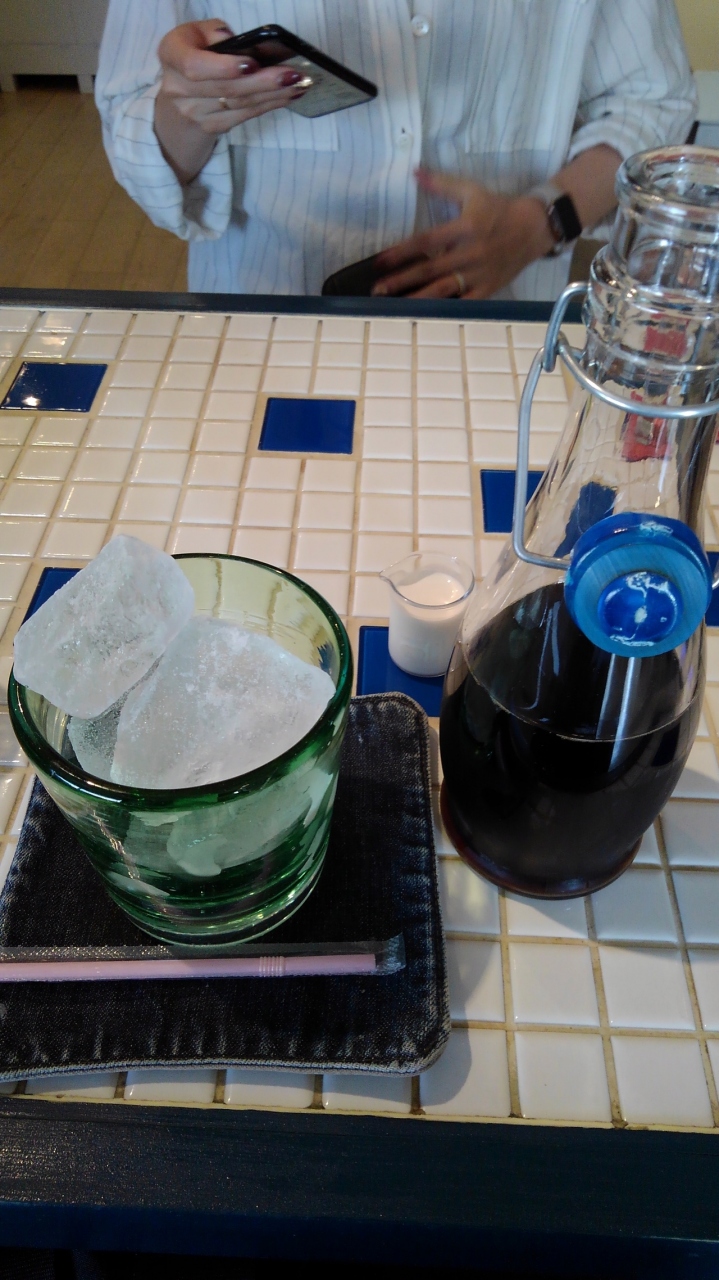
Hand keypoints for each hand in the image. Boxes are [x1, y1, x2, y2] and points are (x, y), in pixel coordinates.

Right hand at [156, 19, 306, 137]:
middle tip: (292, 75)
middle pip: (225, 89)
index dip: (223, 68)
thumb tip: (236, 43)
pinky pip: (244, 117)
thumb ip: (213, 33)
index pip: (194, 66)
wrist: (178, 98)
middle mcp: (178, 88)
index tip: (251, 64)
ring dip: (273, 95)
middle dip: (263, 82)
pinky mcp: (212, 127)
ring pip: (239, 105)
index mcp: (171, 55)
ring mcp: (195, 113)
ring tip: (298, 84)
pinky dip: (269, 105)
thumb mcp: (196, 34)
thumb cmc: (194, 53)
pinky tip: (289, 96)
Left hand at [372, 168, 554, 298]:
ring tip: (394, 307)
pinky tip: (426, 317)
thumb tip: (415, 172)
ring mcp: (479, 274)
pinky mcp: (488, 289)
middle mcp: (470, 253)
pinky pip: (464, 304)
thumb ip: (441, 184)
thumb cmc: (499, 208)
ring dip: (418, 298)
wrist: (534, 227)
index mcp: (464, 228)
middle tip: (378, 290)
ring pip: (444, 290)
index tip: (380, 261)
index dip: (401, 252)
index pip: (426, 241)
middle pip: (430, 269)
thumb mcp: (471, 190)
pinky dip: (446, 311)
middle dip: (402, 280)